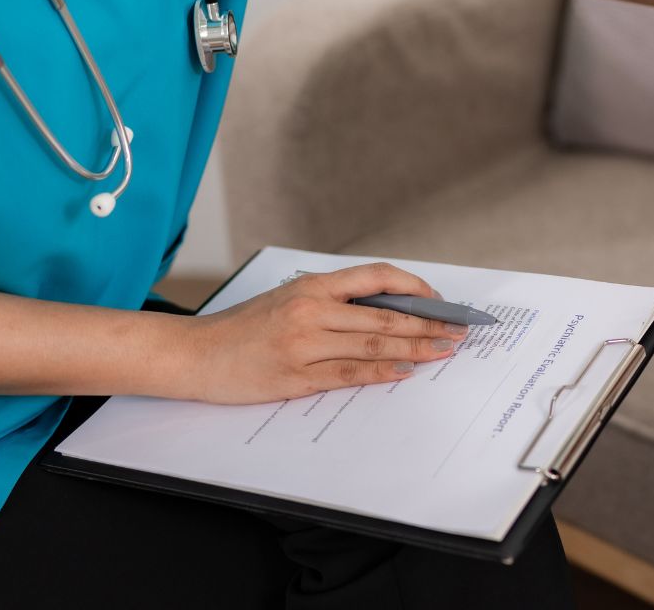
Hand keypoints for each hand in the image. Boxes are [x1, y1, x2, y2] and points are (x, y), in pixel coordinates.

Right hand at [181, 263, 465, 403]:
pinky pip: (351, 373)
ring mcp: (305, 344)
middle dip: (429, 323)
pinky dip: (383, 370)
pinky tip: (407, 371)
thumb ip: (330, 301)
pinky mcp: (297, 376)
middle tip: (459, 330)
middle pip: (385, 314)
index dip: (414, 288)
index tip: (439, 301)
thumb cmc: (243, 328)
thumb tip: (384, 308)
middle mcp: (312, 310)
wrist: (194, 354)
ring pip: (374, 342)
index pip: (376, 277)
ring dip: (416, 348)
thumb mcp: (286, 299)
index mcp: (311, 286)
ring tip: (445, 351)